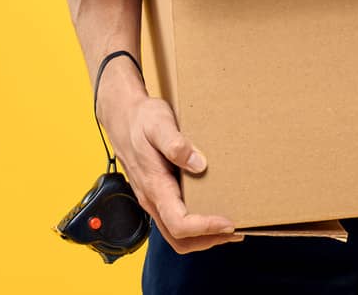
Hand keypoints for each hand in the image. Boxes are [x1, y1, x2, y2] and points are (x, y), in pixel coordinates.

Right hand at [98, 72, 242, 253]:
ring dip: (202, 237)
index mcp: (154, 185)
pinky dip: (195, 227)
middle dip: (208, 240)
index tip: (228, 223)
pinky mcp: (156, 195)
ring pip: (175, 235)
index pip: (179, 223)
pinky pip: (174, 221)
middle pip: (178, 239)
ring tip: (229, 228)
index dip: (205, 228)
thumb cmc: (141, 119)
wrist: (121, 117)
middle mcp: (151, 198)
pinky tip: (211, 211)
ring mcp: (153, 199)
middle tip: (235, 231)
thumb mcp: (158, 124)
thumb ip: (175, 144)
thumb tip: (199, 164)